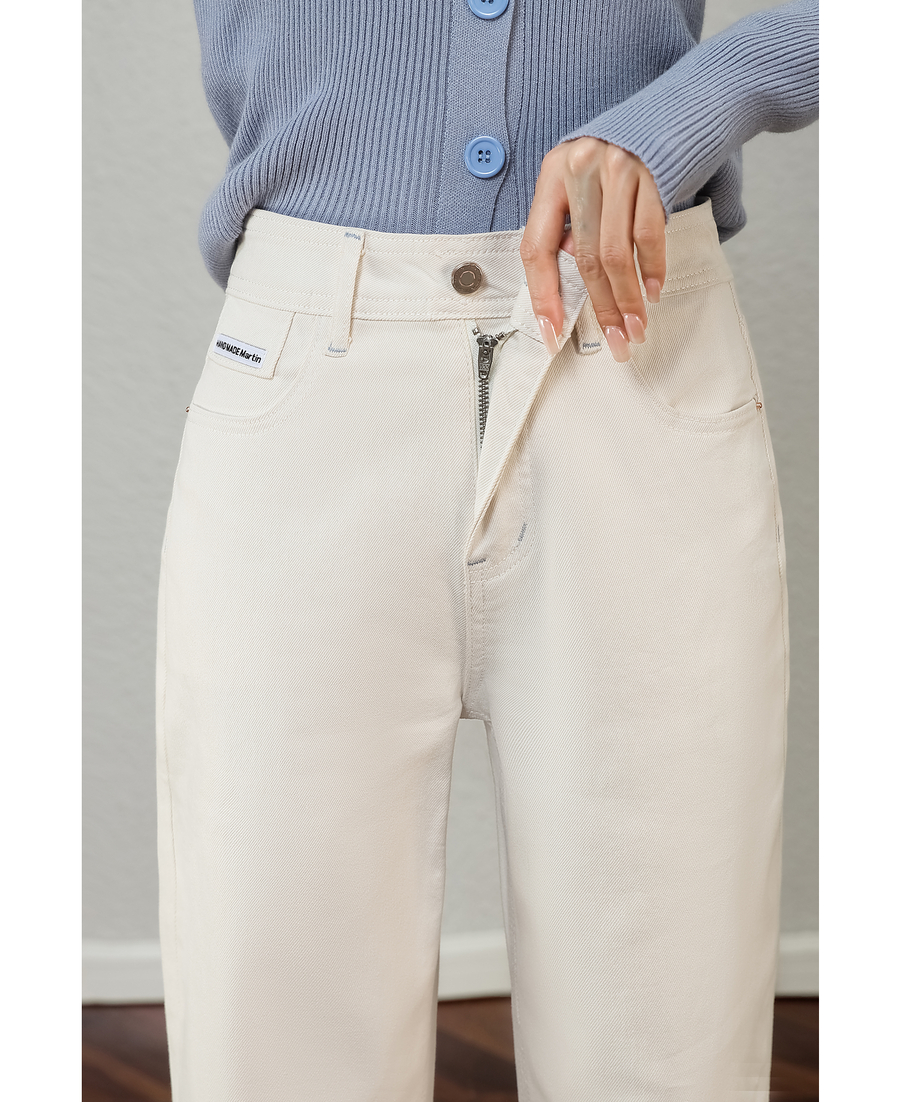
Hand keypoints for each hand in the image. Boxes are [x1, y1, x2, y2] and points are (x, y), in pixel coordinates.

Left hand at [520, 137, 665, 362]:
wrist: (684, 106)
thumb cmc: (629, 151)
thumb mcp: (588, 177)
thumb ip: (575, 220)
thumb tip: (576, 274)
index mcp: (553, 173)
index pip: (537, 247)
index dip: (543, 295)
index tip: (553, 332)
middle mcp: (581, 168)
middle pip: (583, 257)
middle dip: (601, 308)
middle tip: (615, 342)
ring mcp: (618, 168)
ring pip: (615, 254)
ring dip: (627, 299)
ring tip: (635, 328)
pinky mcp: (654, 173)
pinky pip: (649, 235)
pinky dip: (652, 269)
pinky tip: (653, 292)